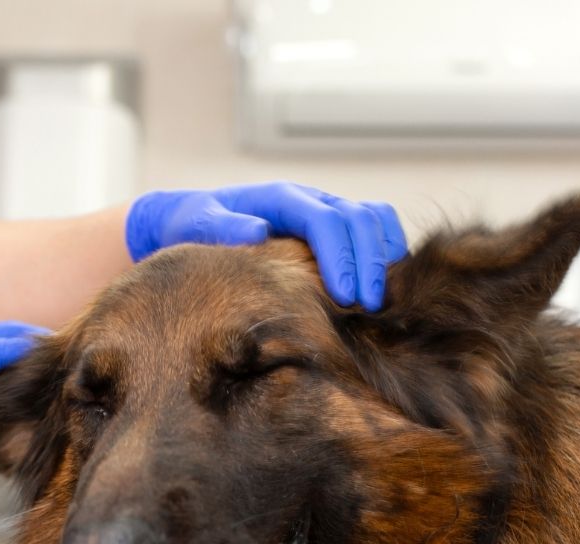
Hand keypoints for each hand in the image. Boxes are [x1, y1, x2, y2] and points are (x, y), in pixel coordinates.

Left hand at [125, 182, 407, 310]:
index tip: (346, 298)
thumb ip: (222, 227)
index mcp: (282, 198)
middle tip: (372, 309)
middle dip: (371, 263)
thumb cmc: (194, 226)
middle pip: (360, 219)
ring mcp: (327, 213)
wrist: (193, 221)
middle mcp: (311, 201)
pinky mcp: (335, 232)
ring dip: (386, 258)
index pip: (325, 220)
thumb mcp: (197, 223)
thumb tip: (258, 231)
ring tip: (383, 302)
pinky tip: (383, 293)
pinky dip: (386, 256)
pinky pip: (374, 232)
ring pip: (375, 220)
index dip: (341, 256)